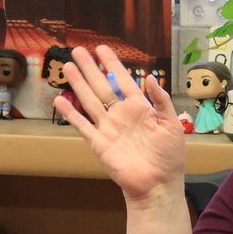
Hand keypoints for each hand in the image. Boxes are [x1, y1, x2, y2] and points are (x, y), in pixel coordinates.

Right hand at [55, 45, 185, 205]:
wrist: (158, 185)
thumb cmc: (170, 158)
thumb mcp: (172, 125)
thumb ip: (162, 101)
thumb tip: (151, 78)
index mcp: (140, 108)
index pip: (123, 80)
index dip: (113, 64)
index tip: (103, 48)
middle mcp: (121, 115)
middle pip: (102, 86)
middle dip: (90, 68)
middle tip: (78, 50)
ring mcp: (108, 128)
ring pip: (90, 100)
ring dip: (78, 83)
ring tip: (67, 66)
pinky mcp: (99, 143)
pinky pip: (82, 125)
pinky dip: (70, 113)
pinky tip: (60, 99)